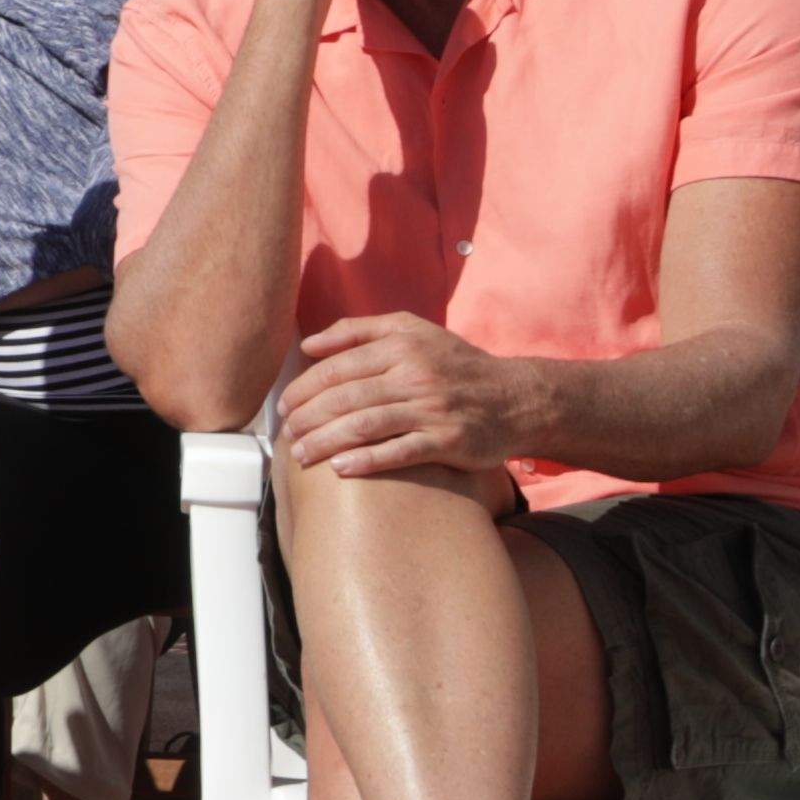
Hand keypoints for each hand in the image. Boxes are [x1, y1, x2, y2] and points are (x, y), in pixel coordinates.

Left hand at [277, 311, 541, 482]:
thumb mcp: (412, 331)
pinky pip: (400, 452)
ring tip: (301, 455)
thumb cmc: (454, 365)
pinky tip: (340, 468)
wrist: (516, 399)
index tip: (283, 407)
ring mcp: (432, 410)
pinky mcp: (448, 442)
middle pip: (346, 398)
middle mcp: (416, 375)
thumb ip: (358, 330)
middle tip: (287, 434)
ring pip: (366, 425)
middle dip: (308, 418)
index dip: (304, 389)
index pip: (338, 368)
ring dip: (326, 441)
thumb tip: (308, 344)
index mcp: (401, 347)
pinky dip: (367, 461)